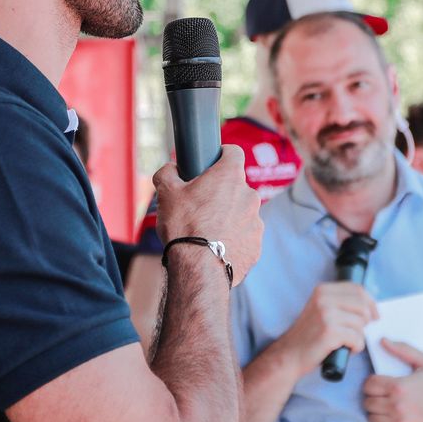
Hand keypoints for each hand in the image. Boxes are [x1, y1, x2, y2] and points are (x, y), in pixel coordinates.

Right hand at [152, 146, 262, 282]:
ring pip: (242, 212)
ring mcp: (256, 222)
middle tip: (200, 204)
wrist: (199, 269)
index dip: (222, 154)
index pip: (233, 152)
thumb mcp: (166, 193)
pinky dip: (233, 239)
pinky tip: (215, 248)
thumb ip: (167, 173)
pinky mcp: (256, 246)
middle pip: (236, 186)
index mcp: (230, 177)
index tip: (212, 162)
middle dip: (221, 192)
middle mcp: (249, 195)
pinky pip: (244, 236)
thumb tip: (171, 169)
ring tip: (206, 231)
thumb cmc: (184, 226)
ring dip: (229, 216)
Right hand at [280, 281, 377, 369]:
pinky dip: (356, 347)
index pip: (357, 289)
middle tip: (357, 333)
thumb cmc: (310, 335)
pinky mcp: (330, 332)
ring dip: (359, 337)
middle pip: (362, 306)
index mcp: (322, 290)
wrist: (290, 354)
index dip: (370, 303)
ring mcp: (326, 314)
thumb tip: (370, 306)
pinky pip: (357, 339)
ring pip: (361, 324)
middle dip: (365, 322)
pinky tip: (346, 349)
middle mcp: (324, 298)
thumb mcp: (322, 310)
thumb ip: (341, 303)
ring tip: (346, 342)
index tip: (374, 315)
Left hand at [362, 340, 422, 421]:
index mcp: (399, 386)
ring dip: (377, 416)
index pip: (368, 385)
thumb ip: (403, 350)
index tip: (379, 387)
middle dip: (374, 399)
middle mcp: (397, 406)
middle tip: (384, 399)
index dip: (372, 384)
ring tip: (388, 412)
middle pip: (368, 403)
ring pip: (372, 420)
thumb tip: (382, 340)